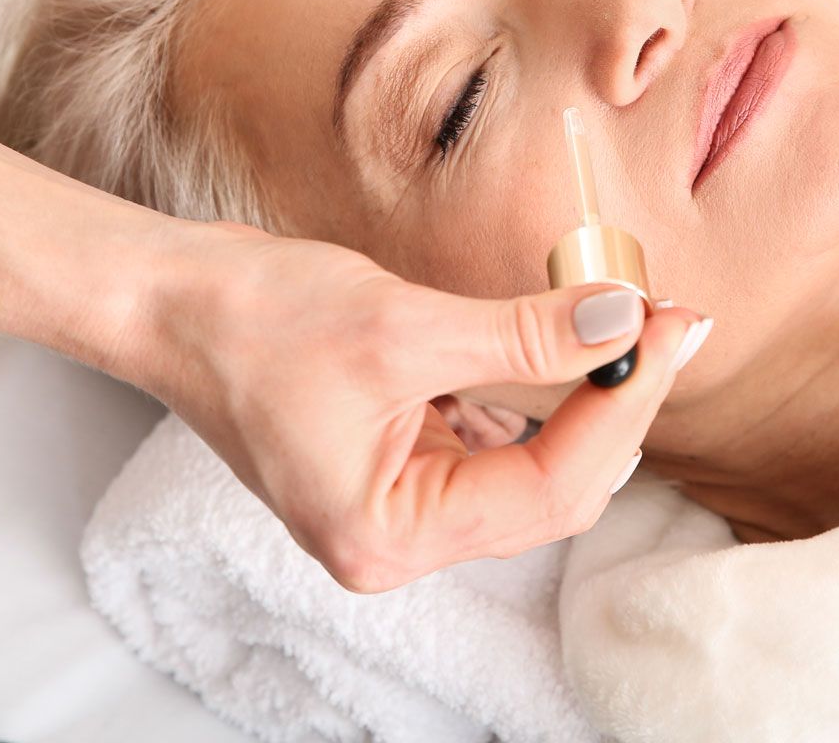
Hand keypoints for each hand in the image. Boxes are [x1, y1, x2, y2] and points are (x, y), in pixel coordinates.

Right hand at [126, 221, 702, 591]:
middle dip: (615, 404)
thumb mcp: (404, 325)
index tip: (671, 328)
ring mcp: (396, 502)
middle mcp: (396, 539)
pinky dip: (536, 390)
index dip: (622, 405)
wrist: (167, 298)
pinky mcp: (396, 459)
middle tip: (669, 323)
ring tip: (632, 322)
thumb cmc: (253, 320)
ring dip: (584, 396)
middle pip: (551, 489)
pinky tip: (567, 338)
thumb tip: (625, 319)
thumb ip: (526, 334)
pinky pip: (493, 439)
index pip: (549, 488)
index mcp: (389, 535)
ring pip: (530, 465)